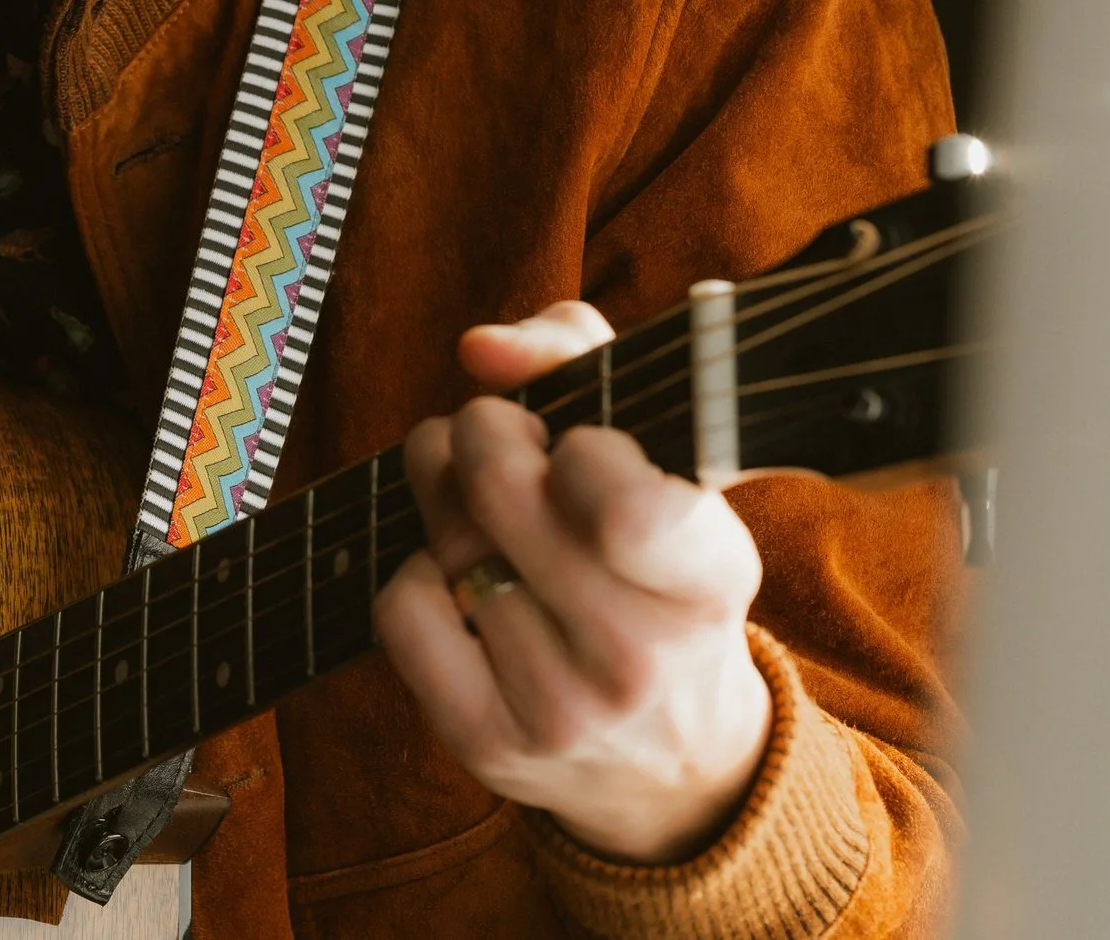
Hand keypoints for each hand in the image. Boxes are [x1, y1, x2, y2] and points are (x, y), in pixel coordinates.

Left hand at [374, 300, 772, 864]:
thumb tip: (478, 349)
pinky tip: (461, 584)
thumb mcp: (658, 455)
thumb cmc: (651, 560)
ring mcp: (562, 708)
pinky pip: (402, 610)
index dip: (576, 445)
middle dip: (481, 431)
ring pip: (446, 541)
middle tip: (499, 441)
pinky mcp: (488, 743)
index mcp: (707, 575)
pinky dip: (416, 575)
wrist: (673, 760)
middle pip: (496, 485)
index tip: (579, 447)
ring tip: (483, 513)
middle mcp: (639, 654)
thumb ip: (573, 356)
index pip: (622, 501)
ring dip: (444, 499)